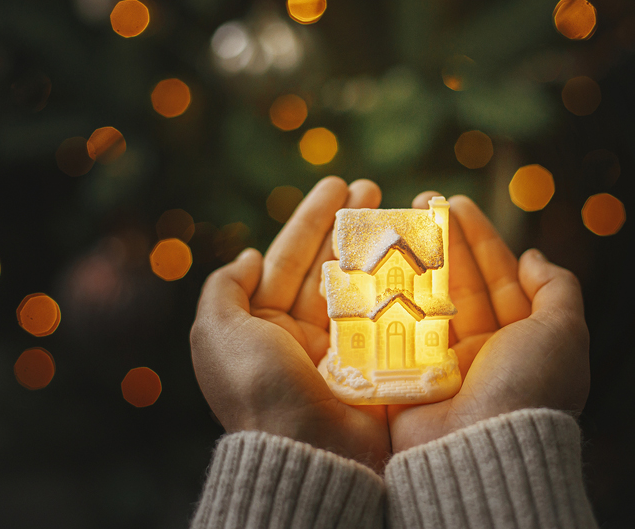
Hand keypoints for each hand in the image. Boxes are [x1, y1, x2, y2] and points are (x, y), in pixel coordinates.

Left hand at [190, 176, 390, 472]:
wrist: (306, 451)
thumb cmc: (258, 388)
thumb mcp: (216, 333)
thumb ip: (224, 289)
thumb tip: (246, 256)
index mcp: (263, 325)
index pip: (289, 259)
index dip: (312, 219)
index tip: (337, 184)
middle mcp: (302, 334)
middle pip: (329, 265)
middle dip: (349, 224)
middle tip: (375, 187)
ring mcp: (343, 349)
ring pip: (362, 285)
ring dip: (380, 247)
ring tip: (402, 210)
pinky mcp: (378, 365)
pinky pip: (390, 314)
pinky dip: (403, 284)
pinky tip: (418, 254)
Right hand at [388, 192, 589, 452]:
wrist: (483, 452)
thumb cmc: (529, 389)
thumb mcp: (564, 333)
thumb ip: (557, 288)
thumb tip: (536, 256)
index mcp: (518, 341)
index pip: (498, 278)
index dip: (479, 238)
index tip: (457, 203)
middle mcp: (480, 352)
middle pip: (458, 283)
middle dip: (442, 241)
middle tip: (422, 200)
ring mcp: (440, 366)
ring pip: (424, 301)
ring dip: (411, 262)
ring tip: (395, 224)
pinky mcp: (404, 380)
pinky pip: (392, 332)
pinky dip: (383, 300)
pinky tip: (373, 265)